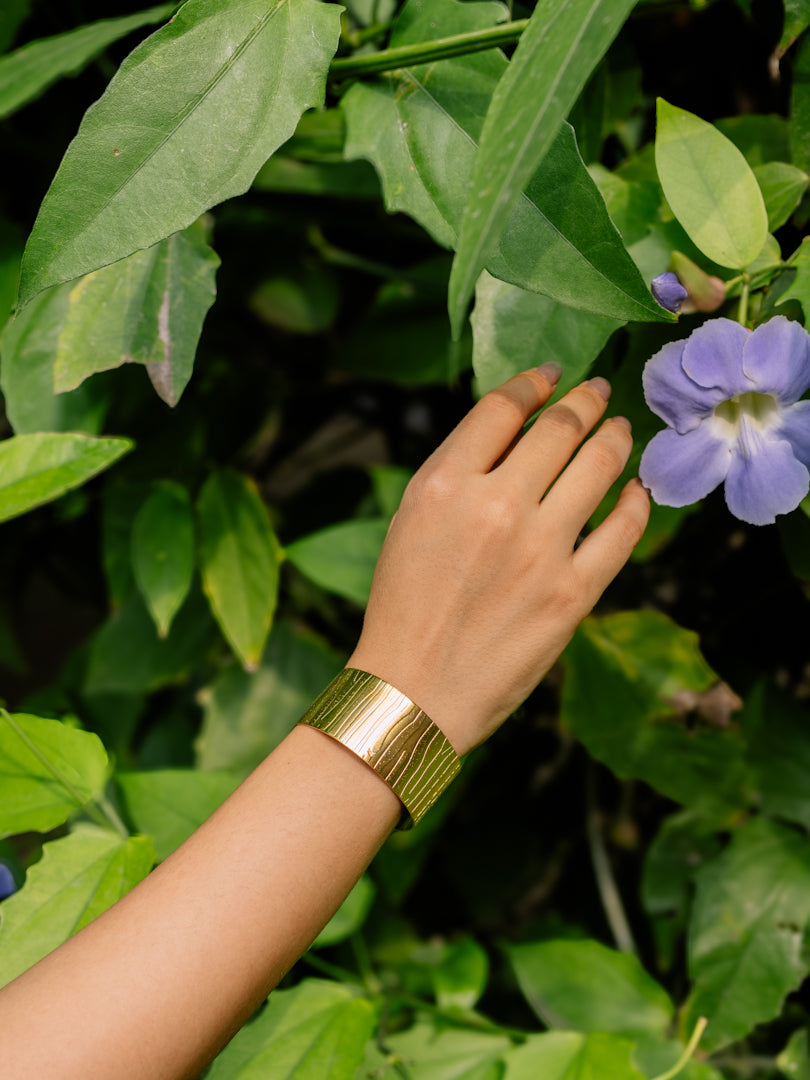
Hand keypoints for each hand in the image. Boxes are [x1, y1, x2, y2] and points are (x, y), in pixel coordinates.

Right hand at [348, 367, 649, 755]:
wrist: (413, 691)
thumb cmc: (403, 606)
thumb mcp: (410, 523)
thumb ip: (457, 474)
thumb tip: (513, 435)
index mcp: (444, 484)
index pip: (503, 409)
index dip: (535, 383)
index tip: (554, 377)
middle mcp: (495, 506)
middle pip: (560, 428)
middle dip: (586, 400)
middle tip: (598, 392)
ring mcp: (540, 549)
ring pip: (599, 466)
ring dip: (616, 437)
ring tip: (621, 429)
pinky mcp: (573, 593)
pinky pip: (623, 530)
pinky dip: (636, 501)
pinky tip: (636, 490)